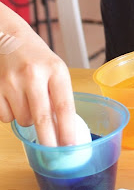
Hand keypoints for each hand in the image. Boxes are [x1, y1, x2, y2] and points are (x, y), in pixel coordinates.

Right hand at [0, 3, 75, 145]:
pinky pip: (5, 117)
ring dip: (28, 119)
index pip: (63, 105)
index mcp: (55, 69)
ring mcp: (11, 82)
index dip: (67, 130)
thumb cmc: (35, 55)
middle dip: (49, 141)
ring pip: (23, 120)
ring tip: (28, 99)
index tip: (71, 147)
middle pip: (42, 119)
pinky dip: (11, 114)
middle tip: (54, 154)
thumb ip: (58, 94)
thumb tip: (63, 129)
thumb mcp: (54, 68)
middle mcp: (34, 75)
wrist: (7, 35)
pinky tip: (13, 97)